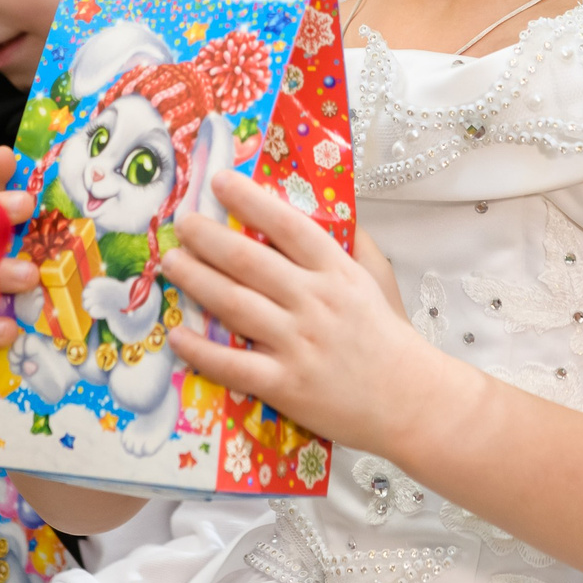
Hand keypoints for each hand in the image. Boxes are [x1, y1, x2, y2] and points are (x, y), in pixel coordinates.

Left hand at [159, 172, 470, 455]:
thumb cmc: (389, 336)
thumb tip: (326, 204)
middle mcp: (314, 301)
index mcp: (337, 272)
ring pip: (234, 304)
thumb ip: (352, 240)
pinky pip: (232, 364)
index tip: (219, 182)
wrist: (411, 400)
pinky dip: (201, 350)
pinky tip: (176, 334)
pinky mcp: (286, 384)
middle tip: (182, 224)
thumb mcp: (378, 278)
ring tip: (171, 262)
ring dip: (196, 280)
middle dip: (208, 238)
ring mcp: (298, 343)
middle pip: (250, 261)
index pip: (288, 226)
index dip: (251, 200)